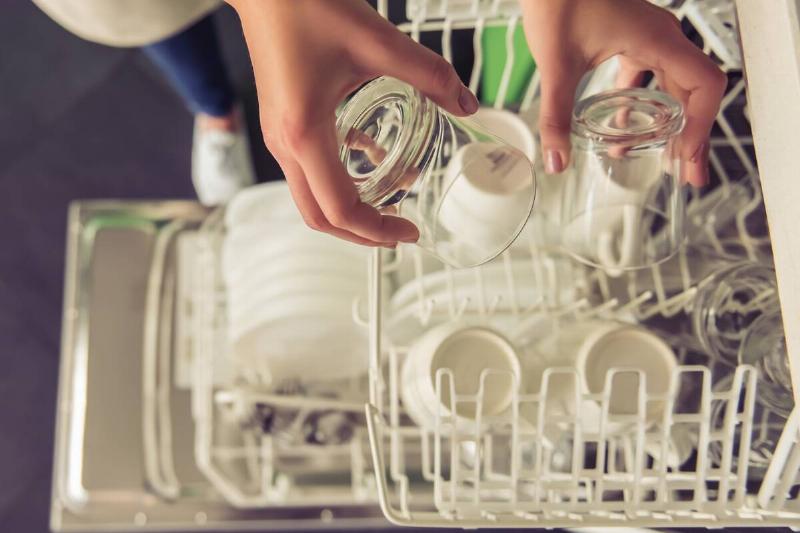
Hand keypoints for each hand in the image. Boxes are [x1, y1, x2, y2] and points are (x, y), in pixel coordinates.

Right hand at [228, 0, 479, 246]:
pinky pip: (310, 168)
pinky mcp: (281, 124)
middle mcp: (285, 144)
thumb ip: (429, 74)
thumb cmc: (306, 5)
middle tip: (401, 230)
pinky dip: (341, 176)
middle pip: (320, 217)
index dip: (378, 230)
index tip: (410, 230)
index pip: (341, 209)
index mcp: (305, 133)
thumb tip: (466, 104)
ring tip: (393, 202)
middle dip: (362, 233)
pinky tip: (375, 157)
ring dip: (351, 208)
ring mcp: (279, 137)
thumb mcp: (378, 41)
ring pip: (312, 198)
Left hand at [520, 0, 726, 185]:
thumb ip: (556, 116)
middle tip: (686, 175)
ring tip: (664, 158)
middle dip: (691, 136)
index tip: (687, 158)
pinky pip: (651, 75)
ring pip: (674, 85)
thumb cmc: (558, 1)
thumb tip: (556, 161)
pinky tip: (624, 129)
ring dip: (671, 122)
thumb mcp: (556, 65)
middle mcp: (662, 38)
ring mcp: (649, 38)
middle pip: (694, 92)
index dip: (702, 125)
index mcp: (657, 40)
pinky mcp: (632, 39)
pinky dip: (644, 104)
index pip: (704, 86)